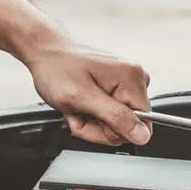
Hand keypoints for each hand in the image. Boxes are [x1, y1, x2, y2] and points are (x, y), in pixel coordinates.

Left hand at [26, 39, 151, 145]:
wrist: (46, 53)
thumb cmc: (57, 69)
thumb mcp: (82, 98)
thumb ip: (115, 118)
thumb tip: (143, 136)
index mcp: (132, 79)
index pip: (140, 126)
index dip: (111, 131)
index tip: (90, 119)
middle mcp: (135, 79)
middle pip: (126, 126)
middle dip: (96, 126)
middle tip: (78, 111)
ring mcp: (126, 83)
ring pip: (115, 124)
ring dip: (90, 121)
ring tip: (76, 106)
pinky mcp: (117, 87)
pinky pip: (108, 115)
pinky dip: (89, 114)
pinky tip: (79, 103)